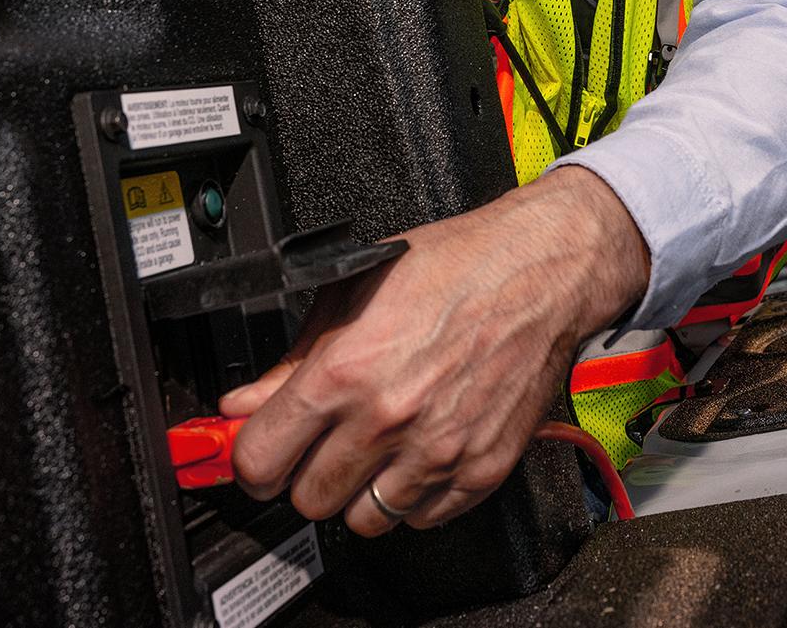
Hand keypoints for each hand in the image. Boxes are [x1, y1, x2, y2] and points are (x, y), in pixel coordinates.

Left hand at [218, 166, 649, 535]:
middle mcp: (388, 419)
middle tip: (324, 440)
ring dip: (361, 490)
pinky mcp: (480, 470)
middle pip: (307, 500)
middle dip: (307, 471)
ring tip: (376, 446)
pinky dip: (414, 495)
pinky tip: (419, 449)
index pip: (259, 462)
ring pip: (363, 520)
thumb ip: (293, 356)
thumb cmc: (456, 266)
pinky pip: (422, 518)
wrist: (539, 271)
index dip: (252, 454)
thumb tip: (246, 402)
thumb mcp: (355, 288)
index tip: (263, 446)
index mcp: (346, 371)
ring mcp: (437, 451)